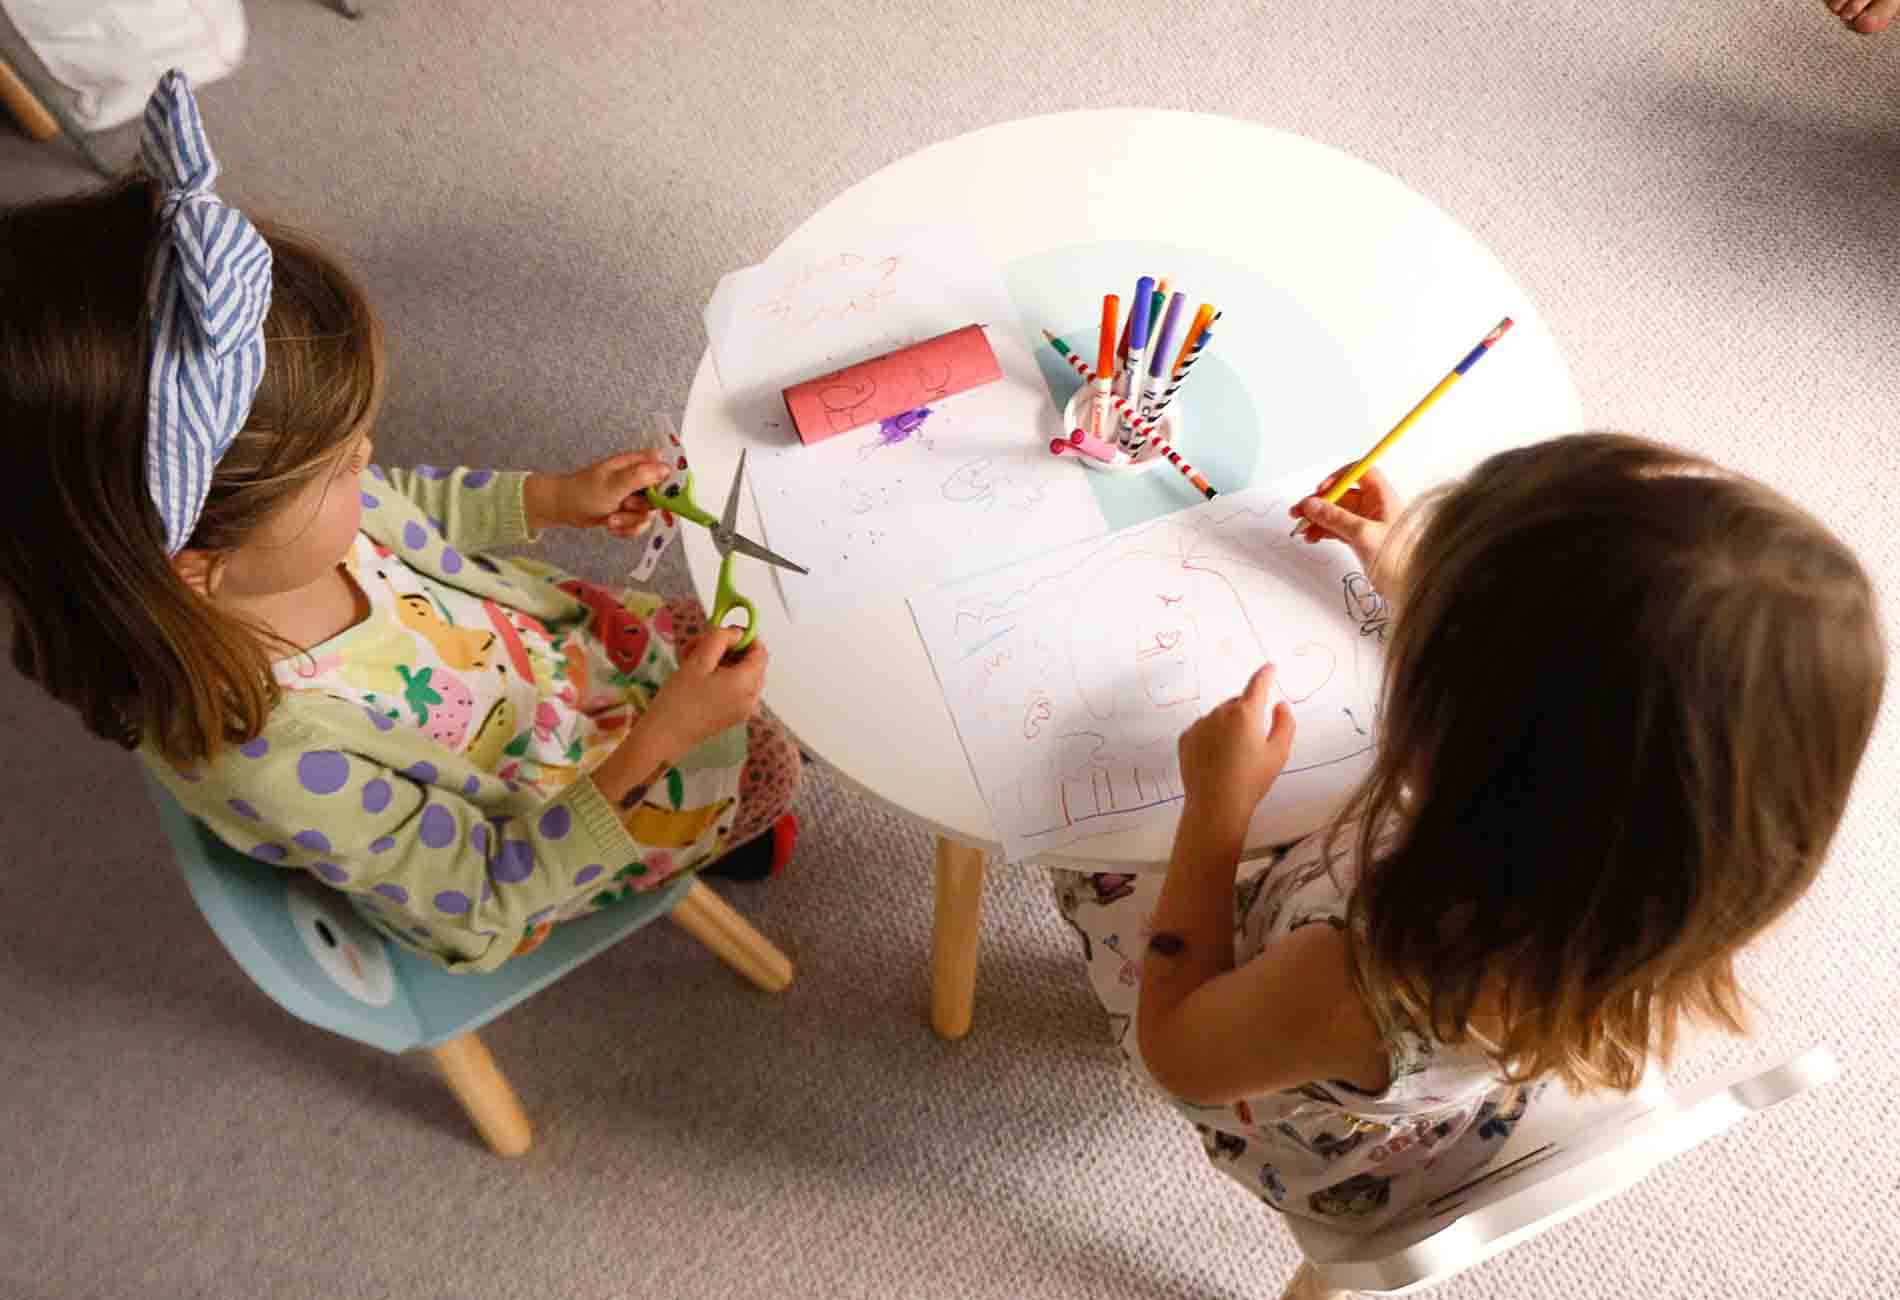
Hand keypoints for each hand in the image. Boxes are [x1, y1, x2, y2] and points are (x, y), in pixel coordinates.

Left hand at [528, 450, 671, 534]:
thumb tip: (666, 469)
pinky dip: (627, 529)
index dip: (668, 484)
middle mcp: (639, 479)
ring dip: (630, 522)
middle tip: (624, 505)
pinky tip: (612, 526)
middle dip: (641, 508)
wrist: (563, 508)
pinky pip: (639, 525)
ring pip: (649, 514)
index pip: (666, 468)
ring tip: (611, 519)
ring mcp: (634, 496)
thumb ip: (640, 476)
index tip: (658, 497)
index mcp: (637, 464)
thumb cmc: (583, 491)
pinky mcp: (629, 512)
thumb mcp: (613, 484)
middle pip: (660, 497)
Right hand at [639, 626, 768, 753]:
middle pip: (750, 662)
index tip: (721, 631)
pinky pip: (733, 689)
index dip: (745, 636)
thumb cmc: (680, 698)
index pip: (760, 652)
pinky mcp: (731, 716)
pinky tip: (694, 676)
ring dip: (718, 661)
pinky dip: (719, 677)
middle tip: (698, 645)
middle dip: (726, 649)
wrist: (663, 737)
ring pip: (739, 674)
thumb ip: (720, 639)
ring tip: (689, 659)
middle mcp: (752, 698)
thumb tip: (738, 633)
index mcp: (748, 683)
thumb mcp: (699, 660)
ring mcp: (743, 710)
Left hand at [1177, 664, 1295, 826]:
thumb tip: (1280, 705)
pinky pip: (1203, 729)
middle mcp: (1220, 712)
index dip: (1265, 673)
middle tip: (1253, 742)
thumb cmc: (1252, 780)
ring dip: (1228, 726)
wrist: (1215, 805)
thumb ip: (1285, 723)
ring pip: (1219, 716)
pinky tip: (1217, 759)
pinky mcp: (1186, 737)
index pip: (1257, 684)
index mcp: (1246, 713)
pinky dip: (1212, 736)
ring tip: (1234, 756)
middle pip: (1237, 703)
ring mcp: (1200, 724)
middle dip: (1247, 713)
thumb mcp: (1278, 753)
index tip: (1270, 667)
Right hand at [1290, 464, 1402, 580]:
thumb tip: (1313, 505)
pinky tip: (1312, 536)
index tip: (1322, 489)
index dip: (1340, 476)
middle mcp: (1374, 508)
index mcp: (1382, 498)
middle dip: (1319, 502)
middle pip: (1342, 494)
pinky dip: (1323, 531)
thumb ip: (1335, 518)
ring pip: (1336, 513)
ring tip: (1301, 528)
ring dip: (1317, 518)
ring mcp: (1366, 524)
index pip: (1361, 473)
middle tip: (1300, 510)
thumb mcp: (1363, 534)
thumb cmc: (1399, 559)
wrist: (1409, 585)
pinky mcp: (1360, 539)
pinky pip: (1337, 528)